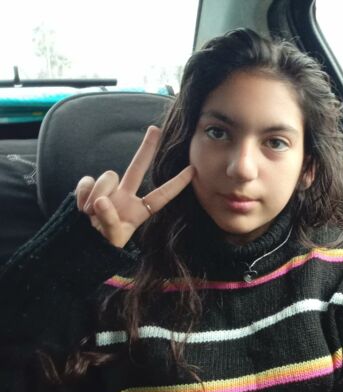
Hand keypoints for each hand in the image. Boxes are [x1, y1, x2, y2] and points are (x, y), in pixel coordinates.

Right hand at [74, 126, 193, 247]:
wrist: (82, 243)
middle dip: (147, 147)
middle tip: (156, 129)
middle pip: (138, 167)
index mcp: (140, 211)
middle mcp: (126, 196)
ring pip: (107, 176)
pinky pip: (87, 181)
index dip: (177, 183)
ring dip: (98, 194)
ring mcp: (108, 191)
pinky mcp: (90, 188)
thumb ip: (109, 221)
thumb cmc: (103, 244)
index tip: (193, 170)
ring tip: (92, 214)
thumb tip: (101, 201)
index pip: (162, 195)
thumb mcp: (112, 238)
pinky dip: (83, 194)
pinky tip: (82, 208)